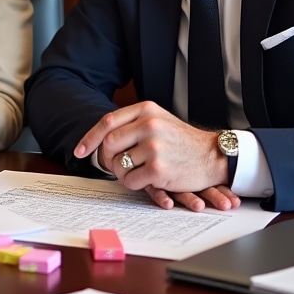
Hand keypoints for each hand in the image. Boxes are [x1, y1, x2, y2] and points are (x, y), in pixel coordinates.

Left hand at [74, 101, 239, 211]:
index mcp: (146, 110)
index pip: (107, 122)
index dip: (90, 138)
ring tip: (138, 171)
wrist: (213, 156)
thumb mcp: (159, 120)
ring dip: (123, 173)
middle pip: (108, 144)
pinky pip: (130, 180)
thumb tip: (100, 137)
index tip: (80, 151)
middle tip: (117, 165)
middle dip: (108, 158)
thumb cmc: (182, 141)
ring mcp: (154, 146)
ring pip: (118, 164)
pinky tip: (147, 180)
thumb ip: (132, 123)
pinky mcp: (159, 168)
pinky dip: (134, 183)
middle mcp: (149, 125)